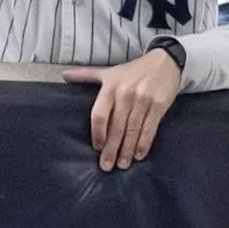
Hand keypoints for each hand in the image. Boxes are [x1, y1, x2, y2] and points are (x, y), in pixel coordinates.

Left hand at [62, 50, 182, 171]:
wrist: (164, 61)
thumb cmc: (133, 70)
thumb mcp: (108, 72)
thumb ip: (86, 75)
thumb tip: (64, 75)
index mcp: (110, 87)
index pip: (100, 115)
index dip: (98, 133)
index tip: (97, 148)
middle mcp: (125, 94)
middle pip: (116, 127)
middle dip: (111, 148)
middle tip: (106, 166)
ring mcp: (143, 100)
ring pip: (132, 130)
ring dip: (127, 150)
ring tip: (122, 165)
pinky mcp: (159, 105)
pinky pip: (150, 128)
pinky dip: (144, 143)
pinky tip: (139, 155)